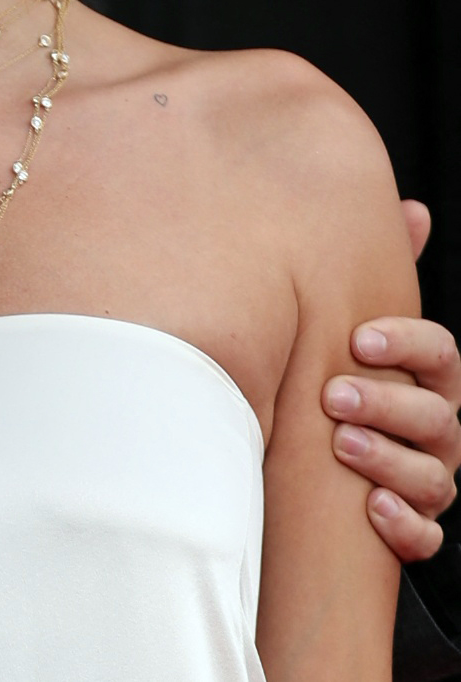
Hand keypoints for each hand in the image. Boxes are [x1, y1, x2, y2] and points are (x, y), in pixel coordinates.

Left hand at [326, 199, 459, 561]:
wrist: (307, 464)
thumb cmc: (336, 379)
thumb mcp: (352, 329)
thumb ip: (376, 272)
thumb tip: (412, 209)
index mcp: (425, 380)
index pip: (440, 354)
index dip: (407, 343)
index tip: (358, 337)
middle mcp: (435, 431)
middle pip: (436, 416)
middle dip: (389, 404)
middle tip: (333, 393)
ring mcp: (428, 480)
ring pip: (435, 477)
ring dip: (391, 461)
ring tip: (343, 445)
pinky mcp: (412, 529)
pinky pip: (425, 536)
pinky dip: (405, 526)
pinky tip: (374, 511)